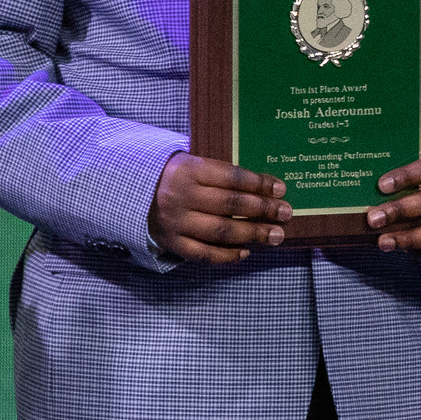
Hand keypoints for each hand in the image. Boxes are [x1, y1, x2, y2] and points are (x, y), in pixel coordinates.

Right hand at [151, 152, 288, 263]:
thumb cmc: (176, 176)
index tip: (281, 190)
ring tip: (275, 235)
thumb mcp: (193, 164)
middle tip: (286, 213)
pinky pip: (204, 254)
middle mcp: (180, 196)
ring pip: (221, 231)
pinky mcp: (172, 243)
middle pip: (230, 205)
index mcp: (188, 170)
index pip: (231, 177)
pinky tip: (246, 252)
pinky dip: (227, 255)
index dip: (259, 184)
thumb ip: (223, 174)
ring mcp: (175, 222)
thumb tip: (267, 188)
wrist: (135, 194)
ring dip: (253, 234)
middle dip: (262, 210)